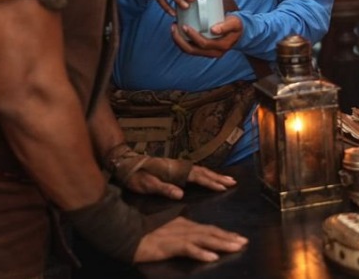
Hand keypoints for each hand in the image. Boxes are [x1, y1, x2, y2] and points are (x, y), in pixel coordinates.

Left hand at [122, 161, 236, 199]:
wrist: (125, 162)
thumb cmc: (135, 175)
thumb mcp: (146, 184)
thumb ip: (164, 189)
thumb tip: (181, 195)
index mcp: (175, 171)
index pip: (197, 177)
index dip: (211, 182)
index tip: (224, 187)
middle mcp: (179, 167)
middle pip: (203, 172)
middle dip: (218, 177)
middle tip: (233, 182)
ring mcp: (178, 167)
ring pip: (201, 170)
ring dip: (214, 175)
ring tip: (227, 179)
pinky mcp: (175, 168)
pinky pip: (195, 171)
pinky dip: (206, 174)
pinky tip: (209, 177)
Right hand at [133, 216, 246, 263]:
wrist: (128, 234)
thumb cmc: (146, 234)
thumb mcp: (168, 232)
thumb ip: (182, 234)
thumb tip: (196, 241)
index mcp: (185, 224)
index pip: (210, 229)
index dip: (225, 233)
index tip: (239, 238)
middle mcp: (185, 227)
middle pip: (211, 232)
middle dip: (229, 237)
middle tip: (245, 242)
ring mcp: (178, 236)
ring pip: (205, 239)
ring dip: (222, 243)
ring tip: (236, 247)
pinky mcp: (170, 245)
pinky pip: (189, 249)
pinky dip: (201, 253)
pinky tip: (212, 257)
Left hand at [172, 15, 242, 57]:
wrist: (239, 33)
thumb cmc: (236, 25)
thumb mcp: (234, 23)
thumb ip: (226, 26)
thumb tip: (214, 30)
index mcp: (221, 46)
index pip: (204, 44)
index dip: (192, 36)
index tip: (184, 26)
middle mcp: (214, 53)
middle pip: (192, 50)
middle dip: (180, 40)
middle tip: (174, 27)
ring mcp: (208, 53)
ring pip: (189, 51)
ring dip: (178, 41)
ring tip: (173, 29)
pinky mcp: (204, 51)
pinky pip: (190, 49)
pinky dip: (182, 42)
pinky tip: (178, 32)